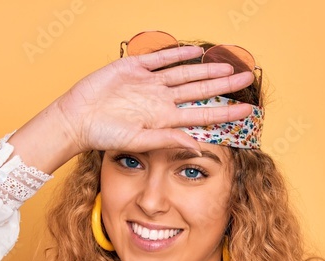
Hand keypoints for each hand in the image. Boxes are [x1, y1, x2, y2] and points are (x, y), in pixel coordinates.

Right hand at [54, 45, 255, 154]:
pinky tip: (194, 51)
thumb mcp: (138, 141)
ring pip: (185, 74)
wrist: (76, 118)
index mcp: (164, 119)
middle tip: (248, 78)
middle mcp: (160, 100)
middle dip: (225, 85)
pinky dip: (177, 54)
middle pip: (200, 91)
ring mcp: (148, 83)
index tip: (248, 111)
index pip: (203, 115)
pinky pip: (160, 59)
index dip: (226, 112)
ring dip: (206, 70)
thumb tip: (198, 146)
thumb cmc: (102, 135)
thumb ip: (168, 140)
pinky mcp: (133, 68)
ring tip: (228, 67)